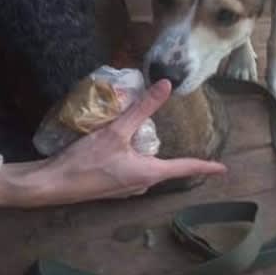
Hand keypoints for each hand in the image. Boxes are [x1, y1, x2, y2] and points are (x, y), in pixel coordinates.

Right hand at [0, 80, 226, 208]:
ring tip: (148, 137)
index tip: (223, 169)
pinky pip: (132, 171)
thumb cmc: (86, 160)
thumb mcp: (116, 131)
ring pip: (148, 169)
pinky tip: (123, 146)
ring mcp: (126, 189)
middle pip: (166, 168)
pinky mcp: (112, 186)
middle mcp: (141, 185)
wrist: (52, 184)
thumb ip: (142, 108)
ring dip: (150, 155)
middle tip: (183, 143)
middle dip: (174, 156)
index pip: (185, 168)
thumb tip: (166, 85)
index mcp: (149, 174)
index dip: (205, 167)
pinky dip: (134, 157)